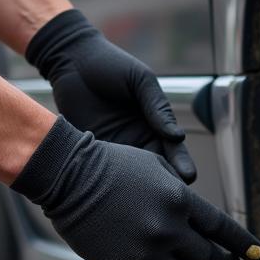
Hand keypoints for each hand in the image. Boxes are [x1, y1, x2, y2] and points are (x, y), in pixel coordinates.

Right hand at [12, 118, 259, 259]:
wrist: (69, 175)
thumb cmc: (110, 162)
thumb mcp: (155, 166)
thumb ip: (179, 191)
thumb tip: (196, 213)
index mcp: (181, 202)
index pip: (222, 228)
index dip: (242, 243)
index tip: (256, 255)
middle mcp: (169, 230)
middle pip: (208, 256)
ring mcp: (146, 252)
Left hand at [26, 9, 196, 182]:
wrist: (71, 60)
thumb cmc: (110, 64)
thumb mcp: (140, 80)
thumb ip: (158, 107)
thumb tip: (177, 136)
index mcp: (155, 124)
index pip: (175, 150)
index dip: (182, 164)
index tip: (188, 177)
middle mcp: (138, 139)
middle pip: (157, 169)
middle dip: (163, 183)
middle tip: (167, 196)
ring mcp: (116, 146)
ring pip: (132, 175)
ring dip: (137, 187)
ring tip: (142, 198)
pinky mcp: (92, 149)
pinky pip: (105, 170)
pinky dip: (110, 180)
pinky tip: (113, 189)